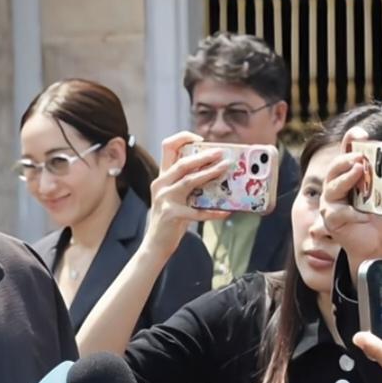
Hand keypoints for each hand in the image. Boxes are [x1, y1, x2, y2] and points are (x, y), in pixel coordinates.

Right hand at [142, 132, 231, 260]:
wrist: (155, 245)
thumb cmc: (170, 220)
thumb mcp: (174, 197)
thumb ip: (187, 183)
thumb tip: (214, 171)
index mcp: (162, 177)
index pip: (167, 147)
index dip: (183, 138)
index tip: (200, 139)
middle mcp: (161, 184)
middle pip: (183, 163)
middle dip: (204, 156)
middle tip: (221, 153)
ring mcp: (165, 199)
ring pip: (190, 181)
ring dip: (210, 173)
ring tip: (225, 168)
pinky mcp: (172, 214)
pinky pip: (197, 212)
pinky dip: (214, 212)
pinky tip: (226, 212)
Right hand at [319, 127, 381, 275]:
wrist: (377, 240)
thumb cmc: (380, 213)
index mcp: (349, 173)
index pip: (347, 150)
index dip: (351, 139)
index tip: (362, 134)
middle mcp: (336, 184)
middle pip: (335, 167)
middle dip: (347, 159)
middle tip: (360, 156)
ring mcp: (330, 202)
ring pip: (333, 187)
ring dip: (347, 178)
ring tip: (359, 171)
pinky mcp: (331, 220)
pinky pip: (339, 213)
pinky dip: (354, 213)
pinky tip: (365, 216)